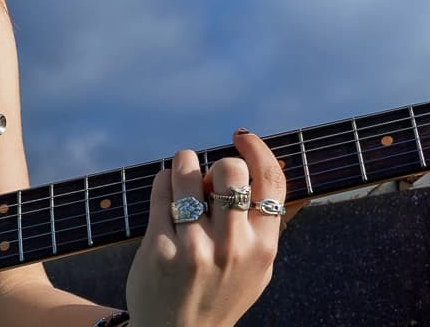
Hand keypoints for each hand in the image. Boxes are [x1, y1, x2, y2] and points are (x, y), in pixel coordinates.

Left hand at [125, 129, 284, 326]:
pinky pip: (162, 187)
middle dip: (215, 166)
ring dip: (185, 166)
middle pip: (229, 169)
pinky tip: (167, 192)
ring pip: (188, 170)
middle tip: (206, 184)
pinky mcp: (159, 247)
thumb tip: (266, 164)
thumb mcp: (259, 268)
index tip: (241, 137)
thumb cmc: (220, 292)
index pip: (270, 180)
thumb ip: (266, 224)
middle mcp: (232, 247)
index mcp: (263, 248)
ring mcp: (194, 247)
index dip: (257, 148)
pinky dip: (165, 181)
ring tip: (182, 181)